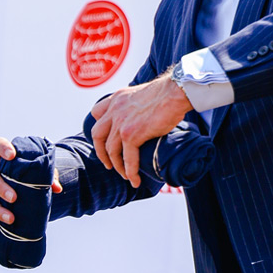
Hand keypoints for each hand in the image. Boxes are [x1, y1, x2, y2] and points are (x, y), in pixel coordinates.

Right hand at [0, 137, 62, 246]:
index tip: (12, 155)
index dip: (3, 148)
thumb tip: (57, 188)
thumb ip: (49, 175)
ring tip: (10, 219)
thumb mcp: (40, 169)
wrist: (23, 182)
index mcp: (1, 156)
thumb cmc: (31, 171)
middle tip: (14, 197)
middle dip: (1, 187)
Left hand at [90, 72, 192, 188]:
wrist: (175, 92)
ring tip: (125, 175)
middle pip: (97, 135)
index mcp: (117, 98)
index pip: (97, 113)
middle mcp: (115, 110)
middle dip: (101, 152)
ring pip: (111, 150)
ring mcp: (121, 123)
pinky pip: (127, 158)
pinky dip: (131, 172)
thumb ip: (136, 104)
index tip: (105, 139)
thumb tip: (143, 118)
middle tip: (109, 163)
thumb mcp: (142, 94)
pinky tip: (135, 180)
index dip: (99, 128)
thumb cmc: (167, 93)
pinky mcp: (131, 134)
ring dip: (117, 166)